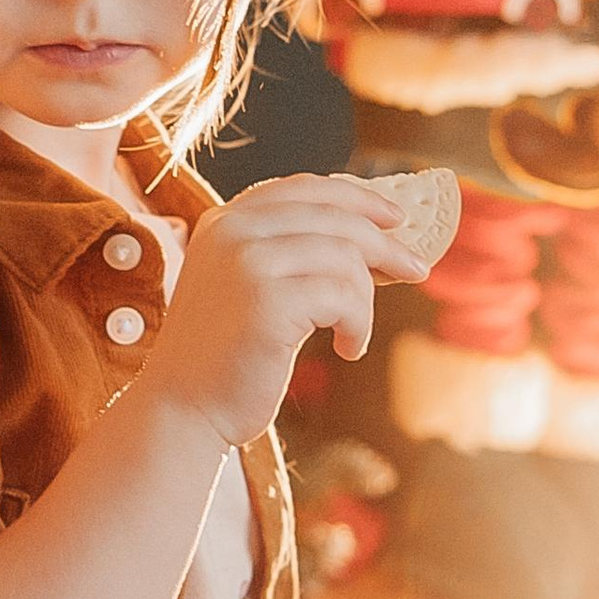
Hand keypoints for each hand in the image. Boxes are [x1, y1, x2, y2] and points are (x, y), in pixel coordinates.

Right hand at [145, 176, 422, 449]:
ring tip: (353, 335)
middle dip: (385, 244)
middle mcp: (233, 231)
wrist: (183, 409)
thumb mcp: (251, 287)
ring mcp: (247, 262)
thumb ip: (293, 255)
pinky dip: (359, 324)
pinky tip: (348, 348)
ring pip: (346, 258)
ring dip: (365, 301)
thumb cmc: (226, 356)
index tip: (395, 218)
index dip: (357, 198)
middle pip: (335, 216)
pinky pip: (345, 296)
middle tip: (416, 270)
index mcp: (225, 221)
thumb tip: (379, 240)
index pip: (304, 189)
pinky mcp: (268, 300)